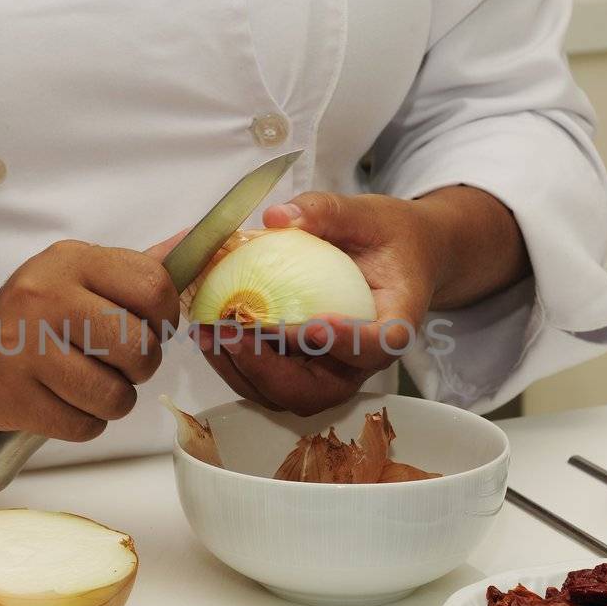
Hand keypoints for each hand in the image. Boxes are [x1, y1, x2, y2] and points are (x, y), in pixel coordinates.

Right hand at [0, 240, 178, 439]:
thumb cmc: (33, 316)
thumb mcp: (77, 275)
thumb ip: (133, 269)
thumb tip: (190, 245)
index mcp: (72, 261)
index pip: (152, 286)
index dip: (165, 317)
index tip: (151, 327)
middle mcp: (45, 298)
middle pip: (139, 347)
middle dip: (141, 366)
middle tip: (120, 362)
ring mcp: (25, 349)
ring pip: (114, 395)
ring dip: (113, 400)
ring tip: (91, 385)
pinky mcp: (13, 397)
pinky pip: (84, 426)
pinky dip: (85, 423)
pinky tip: (64, 403)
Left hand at [194, 187, 526, 415]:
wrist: (397, 258)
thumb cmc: (386, 236)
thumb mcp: (364, 213)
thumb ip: (325, 212)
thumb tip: (276, 217)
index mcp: (395, 319)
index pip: (380, 345)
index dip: (348, 344)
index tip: (313, 325)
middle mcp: (364, 359)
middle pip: (325, 389)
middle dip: (274, 369)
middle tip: (236, 332)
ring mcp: (334, 370)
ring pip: (291, 394)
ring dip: (246, 371)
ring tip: (211, 333)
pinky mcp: (307, 369)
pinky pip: (271, 382)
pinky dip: (237, 365)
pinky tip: (209, 334)